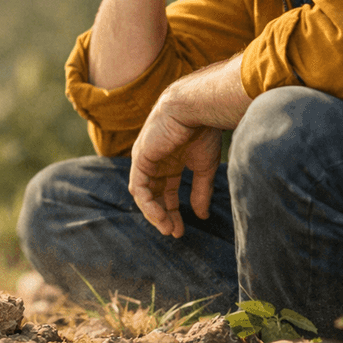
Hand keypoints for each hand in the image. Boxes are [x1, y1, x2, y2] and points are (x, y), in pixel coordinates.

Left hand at [128, 83, 224, 237]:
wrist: (193, 109)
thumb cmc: (201, 132)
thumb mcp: (204, 167)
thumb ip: (200, 191)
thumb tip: (202, 216)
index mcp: (170, 161)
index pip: (166, 191)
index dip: (173, 211)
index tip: (181, 230)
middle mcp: (155, 162)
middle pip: (154, 195)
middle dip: (163, 216)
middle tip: (174, 233)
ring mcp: (145, 160)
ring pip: (143, 194)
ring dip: (154, 213)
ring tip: (167, 228)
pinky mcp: (139, 159)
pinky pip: (138, 187)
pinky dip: (147, 204)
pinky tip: (160, 216)